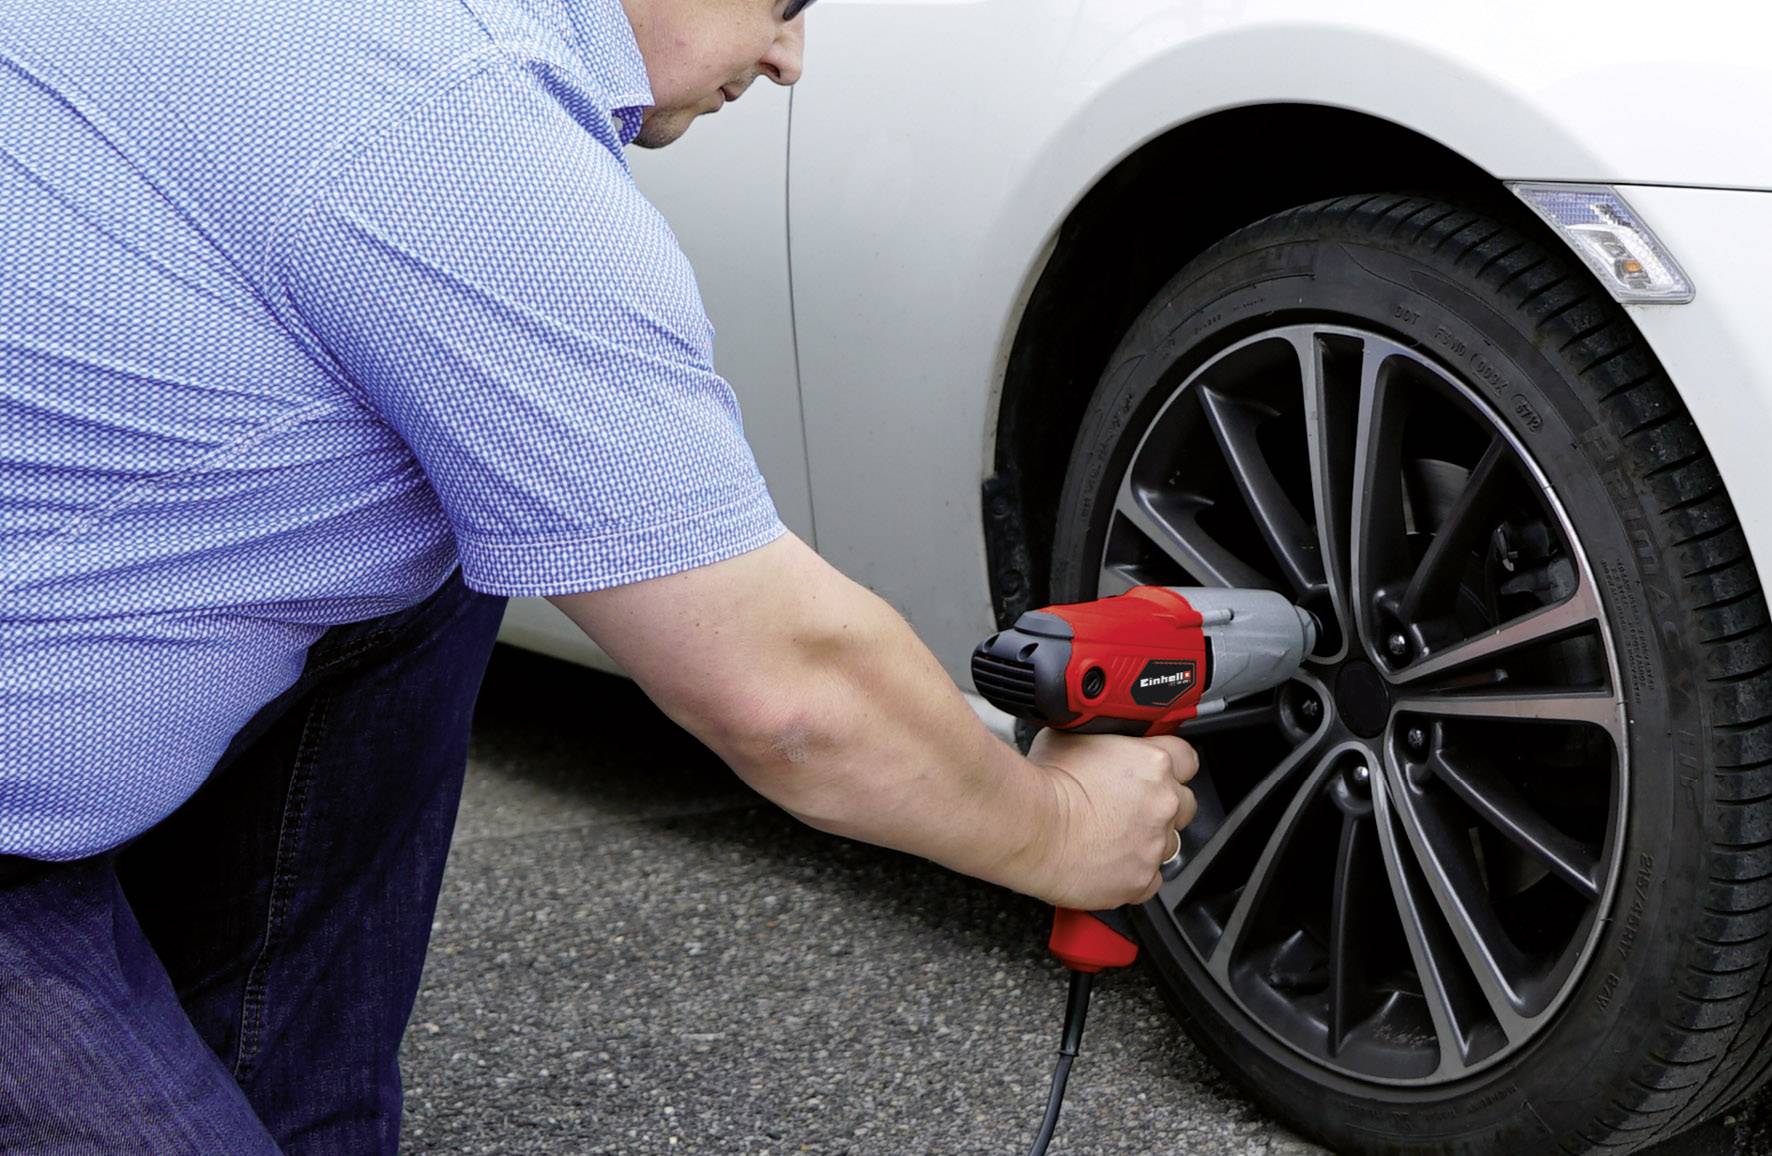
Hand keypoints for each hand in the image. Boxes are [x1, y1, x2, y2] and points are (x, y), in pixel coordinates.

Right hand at [1021, 729, 1198, 908]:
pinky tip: (1109, 863)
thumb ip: (1102, 737)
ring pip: (1170, 843)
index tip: (1157, 773)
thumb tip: (1099, 737)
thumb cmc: (1043, 783)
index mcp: (1153, 762)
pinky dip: (1134, 873)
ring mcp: (1154, 843)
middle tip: (1130, 808)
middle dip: (1162, 806)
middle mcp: (1162, 802)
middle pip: (1184, 803)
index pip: (1186, 759)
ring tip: (1113, 838)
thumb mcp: (1072, 736)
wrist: (1029, 828)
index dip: (1170, 766)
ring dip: (1148, 840)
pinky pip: (1152, 879)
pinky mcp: (1141, 879)